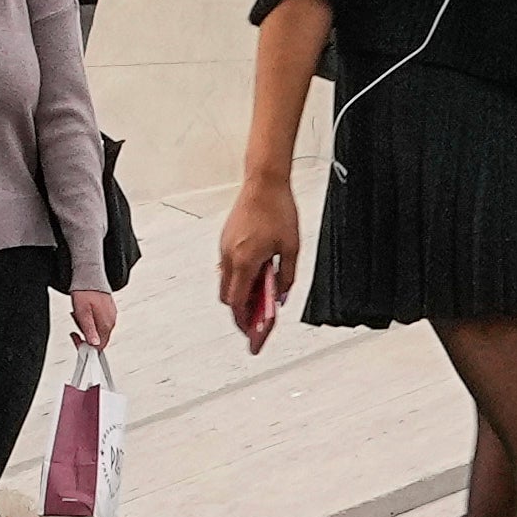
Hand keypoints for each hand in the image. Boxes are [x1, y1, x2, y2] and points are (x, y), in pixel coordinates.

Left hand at [70, 287, 118, 349]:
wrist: (90, 275)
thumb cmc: (85, 292)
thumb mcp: (82, 313)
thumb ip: (89, 330)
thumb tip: (94, 344)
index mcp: (106, 323)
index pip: (99, 346)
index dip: (86, 346)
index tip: (77, 339)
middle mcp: (111, 321)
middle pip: (98, 338)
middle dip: (85, 335)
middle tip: (76, 324)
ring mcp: (111, 315)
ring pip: (98, 330)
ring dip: (87, 327)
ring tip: (79, 315)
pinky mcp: (108, 310)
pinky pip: (99, 321)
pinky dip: (90, 320)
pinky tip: (85, 312)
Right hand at [219, 175, 301, 342]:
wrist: (264, 183)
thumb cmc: (278, 210)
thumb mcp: (292, 249)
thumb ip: (286, 278)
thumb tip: (280, 297)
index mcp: (246, 261)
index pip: (237, 303)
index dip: (244, 322)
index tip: (251, 334)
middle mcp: (230, 256)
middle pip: (228, 297)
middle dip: (241, 311)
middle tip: (257, 318)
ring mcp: (225, 248)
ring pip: (226, 282)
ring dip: (241, 293)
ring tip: (261, 297)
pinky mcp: (226, 240)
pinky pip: (228, 267)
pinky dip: (239, 277)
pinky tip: (256, 276)